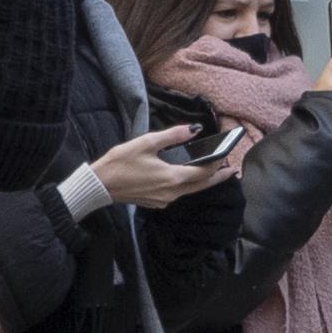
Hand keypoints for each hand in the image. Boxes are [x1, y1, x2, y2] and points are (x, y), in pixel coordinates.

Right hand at [90, 123, 236, 209]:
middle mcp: (172, 193)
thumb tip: (195, 129)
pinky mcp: (155, 203)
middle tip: (231, 171)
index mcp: (172, 178)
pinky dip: (188, 186)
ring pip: (190, 191)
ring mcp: (163, 200)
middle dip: (217, 177)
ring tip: (214, 172)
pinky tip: (188, 178)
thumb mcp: (146, 143)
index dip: (217, 163)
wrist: (99, 185)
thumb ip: (173, 136)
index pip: (203, 172)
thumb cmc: (120, 163)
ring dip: (203, 181)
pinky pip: (178, 194)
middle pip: (201, 185)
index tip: (227, 156)